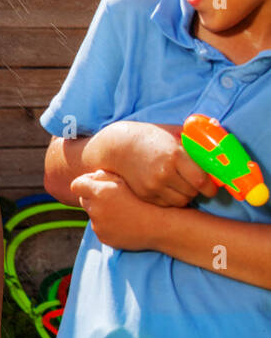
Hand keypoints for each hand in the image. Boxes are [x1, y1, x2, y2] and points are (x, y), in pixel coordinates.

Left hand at [71, 168, 165, 250]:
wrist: (160, 226)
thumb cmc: (146, 199)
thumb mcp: (126, 181)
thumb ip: (104, 176)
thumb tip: (92, 176)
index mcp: (99, 193)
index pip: (76, 185)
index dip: (84, 184)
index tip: (91, 184)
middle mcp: (96, 210)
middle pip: (84, 200)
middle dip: (93, 197)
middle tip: (110, 197)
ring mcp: (99, 226)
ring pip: (93, 215)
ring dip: (101, 212)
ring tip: (121, 211)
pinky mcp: (104, 238)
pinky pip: (100, 228)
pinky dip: (107, 225)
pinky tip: (123, 222)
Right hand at [86, 121, 217, 206]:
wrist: (117, 146)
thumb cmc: (149, 137)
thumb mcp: (173, 133)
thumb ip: (195, 142)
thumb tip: (219, 148)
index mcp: (174, 156)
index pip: (202, 181)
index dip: (211, 186)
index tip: (212, 185)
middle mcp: (163, 173)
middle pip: (193, 193)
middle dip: (198, 189)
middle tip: (195, 181)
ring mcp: (152, 186)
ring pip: (181, 201)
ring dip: (185, 195)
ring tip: (181, 184)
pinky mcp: (144, 194)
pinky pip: (167, 204)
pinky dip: (171, 198)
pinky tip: (167, 187)